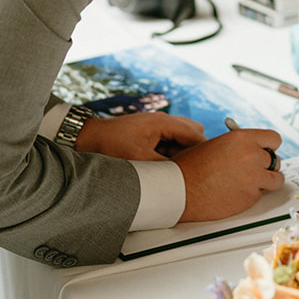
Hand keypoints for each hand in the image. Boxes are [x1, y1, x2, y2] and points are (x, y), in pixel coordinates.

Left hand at [75, 111, 204, 161]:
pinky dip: (171, 151)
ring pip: (181, 137)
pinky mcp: (150, 132)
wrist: (88, 138)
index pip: (196, 134)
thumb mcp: (140, 159)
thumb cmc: (111, 144)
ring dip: (182, 151)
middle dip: (195, 150)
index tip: (210, 168)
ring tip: (176, 168)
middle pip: (193, 133)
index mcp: (163, 122)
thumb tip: (183, 178)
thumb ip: (165, 166)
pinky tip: (163, 165)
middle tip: (191, 169)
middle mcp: (163, 120)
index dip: (205, 151)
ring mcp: (156, 125)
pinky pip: (170, 140)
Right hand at [176, 127, 283, 221]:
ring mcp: (253, 178)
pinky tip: (236, 192)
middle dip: (266, 165)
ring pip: (276, 179)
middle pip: (276, 159)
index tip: (266, 150)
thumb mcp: (215, 145)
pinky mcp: (250, 197)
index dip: (269, 146)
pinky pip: (261, 194)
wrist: (179, 190)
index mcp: (242, 138)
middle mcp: (252, 156)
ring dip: (267, 181)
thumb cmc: (190, 167)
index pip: (274, 139)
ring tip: (251, 182)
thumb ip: (237, 146)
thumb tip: (250, 149)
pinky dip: (253, 194)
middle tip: (256, 169)